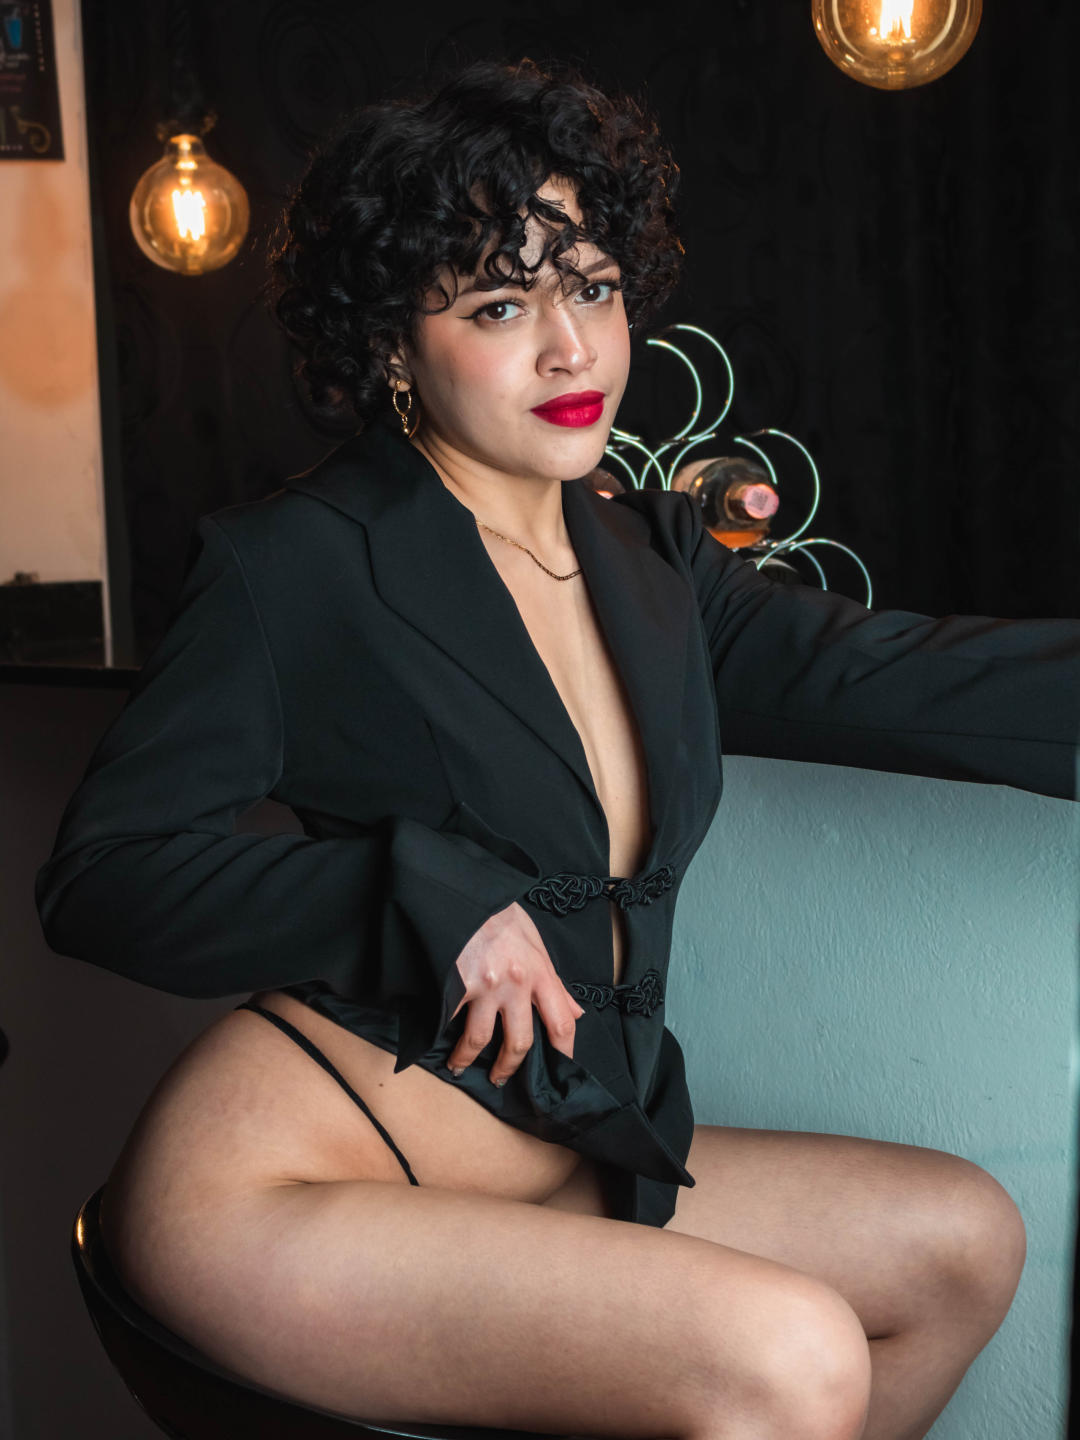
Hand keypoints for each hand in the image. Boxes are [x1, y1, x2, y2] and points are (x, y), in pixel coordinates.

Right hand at [447, 900, 585, 1086]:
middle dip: (509, 1068)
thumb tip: (576, 1011)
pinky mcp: (456, 985)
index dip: (564, 1052)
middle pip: (519, 1042)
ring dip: (467, 1060)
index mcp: (539, 971)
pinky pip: (451, 1021)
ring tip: (459, 1067)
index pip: (561, 1022)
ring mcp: (485, 987)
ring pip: (479, 1040)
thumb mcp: (534, 939)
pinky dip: (443, 1035)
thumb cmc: (497, 911)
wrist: (461, 891)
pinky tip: (438, 1040)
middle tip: (500, 1079)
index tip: (560, 1070)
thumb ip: (553, 979)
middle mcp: (516, 983)